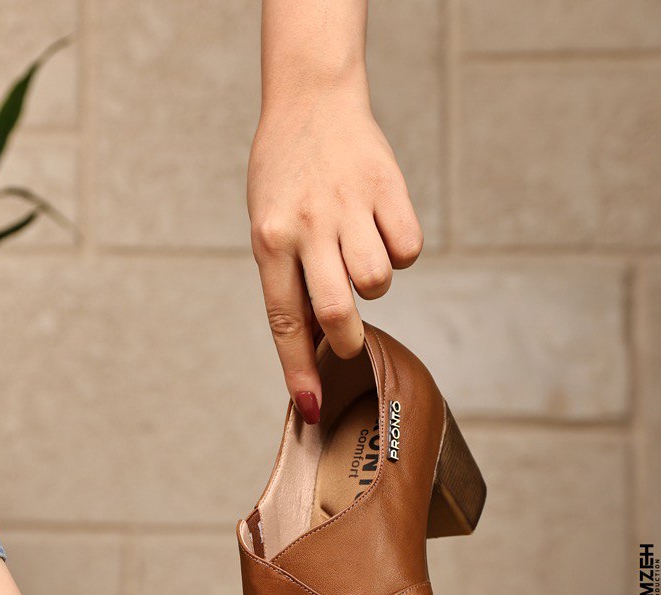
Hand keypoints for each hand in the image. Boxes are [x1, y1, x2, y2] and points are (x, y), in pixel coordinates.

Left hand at [248, 85, 422, 421]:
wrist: (312, 99)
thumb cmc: (286, 178)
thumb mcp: (269, 228)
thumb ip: (290, 281)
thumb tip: (316, 349)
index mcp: (269, 240)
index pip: (285, 321)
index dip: (299, 371)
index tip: (312, 410)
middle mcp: (307, 226)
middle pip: (337, 311)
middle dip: (349, 340)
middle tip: (350, 339)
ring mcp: (348, 206)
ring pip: (378, 282)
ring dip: (374, 284)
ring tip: (358, 255)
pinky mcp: (387, 188)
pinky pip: (408, 250)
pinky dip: (401, 252)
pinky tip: (382, 231)